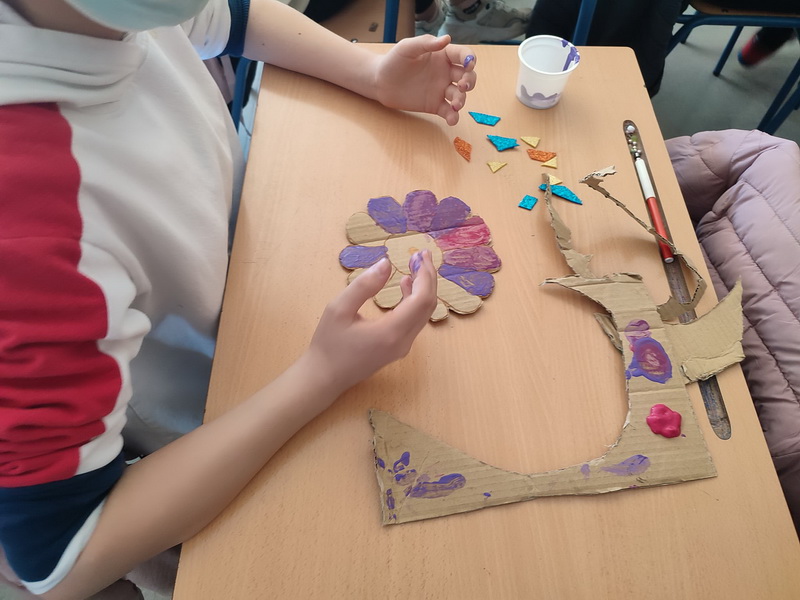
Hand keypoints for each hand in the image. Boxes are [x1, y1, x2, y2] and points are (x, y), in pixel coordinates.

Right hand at [305, 250, 437, 395]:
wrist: (324, 377)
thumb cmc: (328, 344)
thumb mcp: (339, 309)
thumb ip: (364, 285)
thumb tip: (387, 263)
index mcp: (391, 332)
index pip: (421, 299)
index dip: (425, 275)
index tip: (420, 254)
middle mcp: (403, 341)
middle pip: (428, 306)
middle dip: (428, 278)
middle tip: (421, 255)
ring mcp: (403, 347)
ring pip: (423, 314)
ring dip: (422, 288)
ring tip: (415, 265)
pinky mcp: (398, 348)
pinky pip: (414, 320)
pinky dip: (414, 300)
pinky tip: (405, 285)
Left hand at [372, 35, 476, 125]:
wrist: (381, 82)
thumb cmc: (394, 60)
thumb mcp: (408, 48)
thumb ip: (426, 43)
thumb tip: (447, 39)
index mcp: (443, 55)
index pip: (463, 55)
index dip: (470, 59)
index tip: (469, 65)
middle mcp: (446, 73)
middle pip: (467, 76)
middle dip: (470, 81)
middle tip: (462, 86)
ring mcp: (442, 90)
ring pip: (460, 95)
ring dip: (462, 100)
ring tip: (455, 105)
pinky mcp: (435, 105)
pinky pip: (448, 112)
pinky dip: (453, 117)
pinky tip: (452, 120)